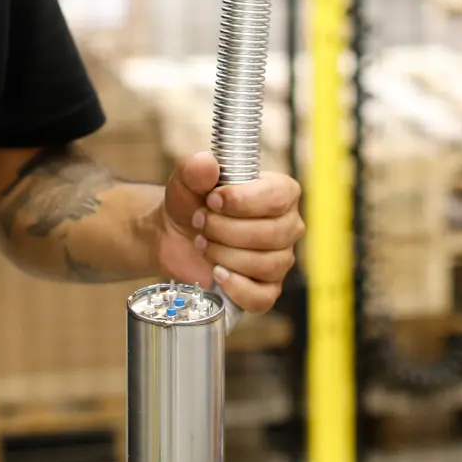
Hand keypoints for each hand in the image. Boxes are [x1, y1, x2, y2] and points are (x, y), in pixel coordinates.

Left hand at [156, 151, 303, 313]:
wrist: (174, 233)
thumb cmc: (191, 201)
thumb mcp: (187, 179)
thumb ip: (195, 168)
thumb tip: (207, 164)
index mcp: (280, 192)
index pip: (278, 198)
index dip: (243, 201)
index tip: (212, 199)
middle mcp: (287, 225)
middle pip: (271, 234)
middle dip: (226, 229)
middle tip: (200, 221)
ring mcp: (280, 259)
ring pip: (266, 264)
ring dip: (225, 254)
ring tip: (202, 242)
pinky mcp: (266, 288)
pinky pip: (263, 297)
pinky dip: (237, 288)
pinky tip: (217, 273)